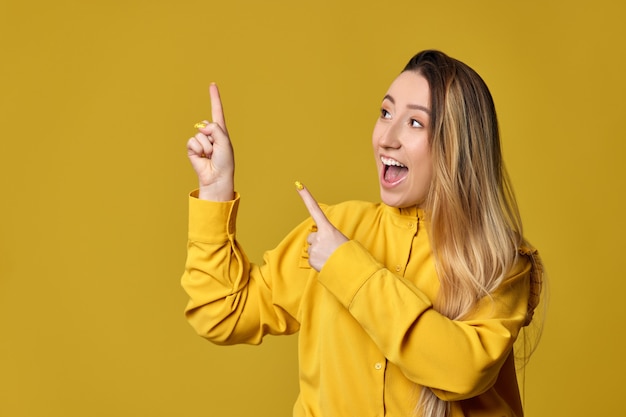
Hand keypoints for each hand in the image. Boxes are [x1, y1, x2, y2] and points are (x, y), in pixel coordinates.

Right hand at [186, 83, 234, 200]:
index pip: (217, 111)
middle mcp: (210, 134)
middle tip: (216, 150)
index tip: (212, 84)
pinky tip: (202, 157)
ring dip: (206, 145)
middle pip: (205, 123)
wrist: (217, 177)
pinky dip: (198, 149)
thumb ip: (215, 128)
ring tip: (210, 155)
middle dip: (211, 135)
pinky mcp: (192, 148)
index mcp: (221, 131)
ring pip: (199, 134)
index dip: (214, 97)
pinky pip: (192, 141)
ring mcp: (200, 141)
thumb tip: (201, 127)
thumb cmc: (225, 161)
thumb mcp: (225, 141)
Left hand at [296, 183, 348, 271]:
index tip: (299, 185)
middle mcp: (319, 236)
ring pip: (312, 248)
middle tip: (330, 248)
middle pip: (312, 236)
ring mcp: (314, 248)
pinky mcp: (312, 260)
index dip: (306, 197)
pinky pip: (312, 258)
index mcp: (328, 228)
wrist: (351, 270)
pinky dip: (318, 261)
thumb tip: (320, 245)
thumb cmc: (349, 254)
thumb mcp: (342, 240)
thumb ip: (329, 237)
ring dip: (319, 252)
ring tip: (330, 257)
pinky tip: (327, 263)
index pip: (315, 209)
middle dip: (318, 242)